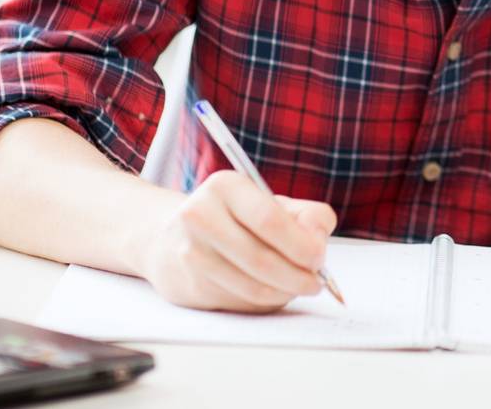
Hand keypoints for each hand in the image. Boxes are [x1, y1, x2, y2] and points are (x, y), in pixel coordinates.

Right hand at [132, 170, 336, 312]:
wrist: (171, 238)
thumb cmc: (236, 219)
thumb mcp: (272, 203)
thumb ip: (308, 215)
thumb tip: (318, 241)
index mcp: (225, 187)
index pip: (269, 220)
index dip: (300, 244)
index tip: (319, 259)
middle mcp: (200, 217)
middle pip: (261, 259)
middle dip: (297, 276)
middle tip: (316, 283)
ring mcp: (190, 254)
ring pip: (250, 287)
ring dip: (283, 293)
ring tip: (298, 287)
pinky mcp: (188, 286)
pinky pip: (238, 303)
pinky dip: (264, 302)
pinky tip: (272, 292)